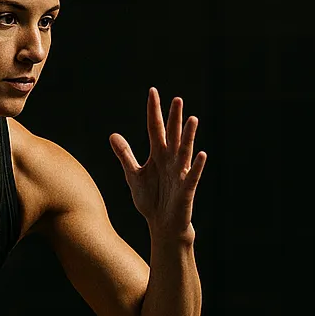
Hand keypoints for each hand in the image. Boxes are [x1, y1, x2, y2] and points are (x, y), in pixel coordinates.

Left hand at [109, 87, 206, 238]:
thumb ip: (125, 155)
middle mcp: (170, 160)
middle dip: (174, 118)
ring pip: (184, 151)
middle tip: (177, 99)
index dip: (154, 111)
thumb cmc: (150, 199)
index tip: (153, 91)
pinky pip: (192, 175)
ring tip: (192, 119)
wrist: (162, 224)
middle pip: (172, 135)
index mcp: (157, 155)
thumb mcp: (133, 175)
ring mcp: (180, 173)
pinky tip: (201, 154)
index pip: (155, 128)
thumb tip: (113, 135)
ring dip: (188, 136)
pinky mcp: (186, 189)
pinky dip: (196, 165)